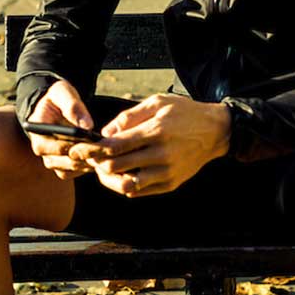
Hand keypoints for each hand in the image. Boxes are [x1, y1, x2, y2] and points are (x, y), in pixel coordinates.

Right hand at [26, 79, 95, 180]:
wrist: (57, 106)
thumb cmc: (59, 97)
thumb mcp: (63, 92)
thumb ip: (73, 106)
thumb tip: (86, 126)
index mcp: (38, 131)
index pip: (49, 146)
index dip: (70, 146)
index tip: (90, 141)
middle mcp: (41, 148)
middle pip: (60, 161)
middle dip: (82, 156)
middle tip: (103, 150)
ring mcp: (51, 158)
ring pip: (69, 169)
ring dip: (87, 163)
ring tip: (105, 153)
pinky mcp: (62, 164)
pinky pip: (74, 171)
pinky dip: (87, 166)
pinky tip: (101, 157)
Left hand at [69, 94, 231, 197]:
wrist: (216, 132)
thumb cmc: (185, 113)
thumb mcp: (159, 102)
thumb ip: (130, 116)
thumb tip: (106, 132)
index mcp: (156, 131)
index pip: (115, 146)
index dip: (92, 150)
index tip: (79, 149)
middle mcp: (161, 154)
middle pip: (116, 167)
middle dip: (96, 164)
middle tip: (88, 159)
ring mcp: (166, 172)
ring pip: (126, 184)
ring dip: (109, 179)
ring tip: (103, 169)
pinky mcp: (170, 184)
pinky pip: (139, 191)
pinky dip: (125, 185)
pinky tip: (121, 174)